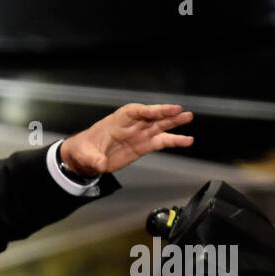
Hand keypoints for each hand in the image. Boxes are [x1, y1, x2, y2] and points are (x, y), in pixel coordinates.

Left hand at [59, 103, 193, 176]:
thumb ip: (95, 159)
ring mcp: (140, 134)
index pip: (138, 111)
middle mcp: (134, 124)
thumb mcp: (86, 154)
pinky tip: (186, 141)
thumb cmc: (86, 149)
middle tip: (181, 112)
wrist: (87, 158)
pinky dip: (173, 141)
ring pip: (160, 127)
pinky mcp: (144, 146)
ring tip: (188, 119)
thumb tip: (100, 164)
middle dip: (166, 113)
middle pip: (152, 116)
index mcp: (120, 119)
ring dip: (174, 123)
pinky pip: (161, 142)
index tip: (164, 110)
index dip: (152, 110)